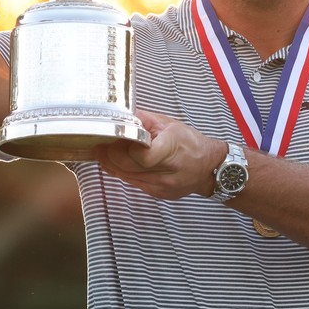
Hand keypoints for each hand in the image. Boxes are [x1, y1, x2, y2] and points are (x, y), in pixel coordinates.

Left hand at [93, 110, 226, 199]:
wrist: (208, 167)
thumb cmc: (190, 142)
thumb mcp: (170, 124)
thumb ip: (144, 119)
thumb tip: (123, 114)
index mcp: (172, 149)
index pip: (143, 156)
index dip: (125, 149)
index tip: (115, 138)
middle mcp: (168, 172)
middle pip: (130, 168)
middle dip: (110, 156)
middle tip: (99, 145)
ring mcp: (162, 186)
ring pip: (128, 177)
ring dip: (112, 165)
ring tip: (103, 153)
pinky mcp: (158, 194)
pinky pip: (133, 183)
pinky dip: (123, 173)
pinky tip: (116, 164)